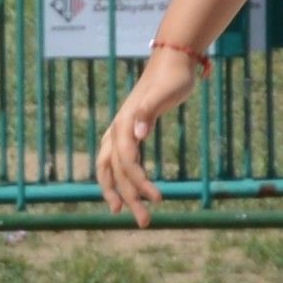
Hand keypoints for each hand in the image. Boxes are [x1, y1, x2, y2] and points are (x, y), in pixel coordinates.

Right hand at [95, 45, 205, 227]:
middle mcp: (117, 129)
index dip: (138, 183)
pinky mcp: (130, 130)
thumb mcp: (165, 92)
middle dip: (127, 198)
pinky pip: (118, 160)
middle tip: (145, 222)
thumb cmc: (172, 77)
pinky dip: (121, 178)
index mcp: (124, 123)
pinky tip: (131, 191)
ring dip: (117, 192)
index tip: (158, 199)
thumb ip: (149, 111)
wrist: (173, 60)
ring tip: (126, 213)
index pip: (126, 162)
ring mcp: (121, 130)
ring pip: (110, 168)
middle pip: (114, 171)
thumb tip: (137, 133)